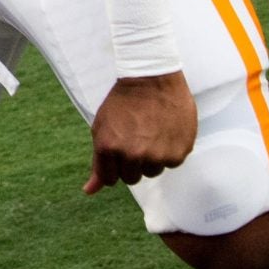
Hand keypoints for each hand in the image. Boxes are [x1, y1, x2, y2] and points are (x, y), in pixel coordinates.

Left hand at [85, 72, 196, 194]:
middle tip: (137, 139)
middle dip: (133, 163)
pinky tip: (165, 131)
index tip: (120, 151)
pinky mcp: (178, 152)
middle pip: (132, 178)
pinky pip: (172, 163)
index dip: (115, 166)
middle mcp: (132, 155)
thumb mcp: (102, 128)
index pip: (111, 179)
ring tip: (152, 133)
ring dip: (152, 158)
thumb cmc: (123, 102)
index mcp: (109, 149)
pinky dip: (169, 150)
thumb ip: (98, 163)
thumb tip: (89, 191)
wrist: (152, 77)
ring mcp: (157, 155)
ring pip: (153, 171)